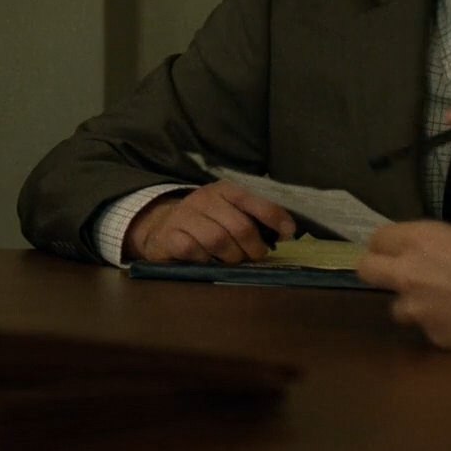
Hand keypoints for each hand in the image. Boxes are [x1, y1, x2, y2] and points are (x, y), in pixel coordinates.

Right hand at [122, 181, 296, 264]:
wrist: (163, 225)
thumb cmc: (207, 221)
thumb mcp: (230, 211)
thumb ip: (255, 218)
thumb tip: (287, 233)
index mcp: (224, 190)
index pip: (253, 200)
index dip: (274, 217)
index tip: (288, 234)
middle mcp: (204, 198)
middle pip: (240, 226)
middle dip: (254, 247)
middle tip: (255, 255)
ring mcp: (184, 216)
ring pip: (218, 240)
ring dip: (232, 257)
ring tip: (233, 260)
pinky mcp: (169, 235)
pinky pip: (193, 250)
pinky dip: (205, 260)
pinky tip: (207, 260)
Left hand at [357, 221, 450, 357]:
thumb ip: (434, 249)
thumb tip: (427, 259)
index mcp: (417, 239)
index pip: (378, 239)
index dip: (386, 246)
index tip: (395, 251)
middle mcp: (406, 271)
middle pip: (366, 269)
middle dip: (376, 271)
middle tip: (397, 276)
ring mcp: (414, 307)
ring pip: (396, 307)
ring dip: (413, 306)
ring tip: (443, 306)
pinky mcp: (429, 336)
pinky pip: (426, 329)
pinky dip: (438, 327)